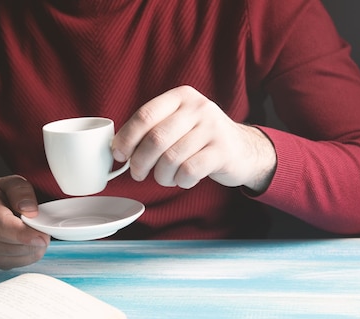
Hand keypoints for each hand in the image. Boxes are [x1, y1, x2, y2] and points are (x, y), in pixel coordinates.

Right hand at [0, 176, 49, 269]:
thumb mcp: (8, 182)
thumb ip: (21, 191)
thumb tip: (31, 212)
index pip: (2, 225)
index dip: (24, 233)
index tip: (43, 236)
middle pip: (16, 243)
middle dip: (36, 234)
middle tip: (39, 222)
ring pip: (22, 254)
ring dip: (35, 243)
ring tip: (30, 228)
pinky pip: (22, 261)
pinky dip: (31, 251)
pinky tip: (27, 240)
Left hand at [112, 85, 276, 192]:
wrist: (242, 148)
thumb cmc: (199, 139)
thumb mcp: (179, 122)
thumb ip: (152, 128)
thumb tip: (117, 149)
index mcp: (181, 96)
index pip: (144, 115)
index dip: (126, 138)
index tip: (119, 155)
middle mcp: (198, 108)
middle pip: (155, 139)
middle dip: (140, 162)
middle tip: (137, 173)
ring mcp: (212, 129)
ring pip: (171, 159)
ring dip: (161, 176)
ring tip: (164, 177)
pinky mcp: (222, 152)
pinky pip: (188, 172)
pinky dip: (179, 181)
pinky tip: (182, 180)